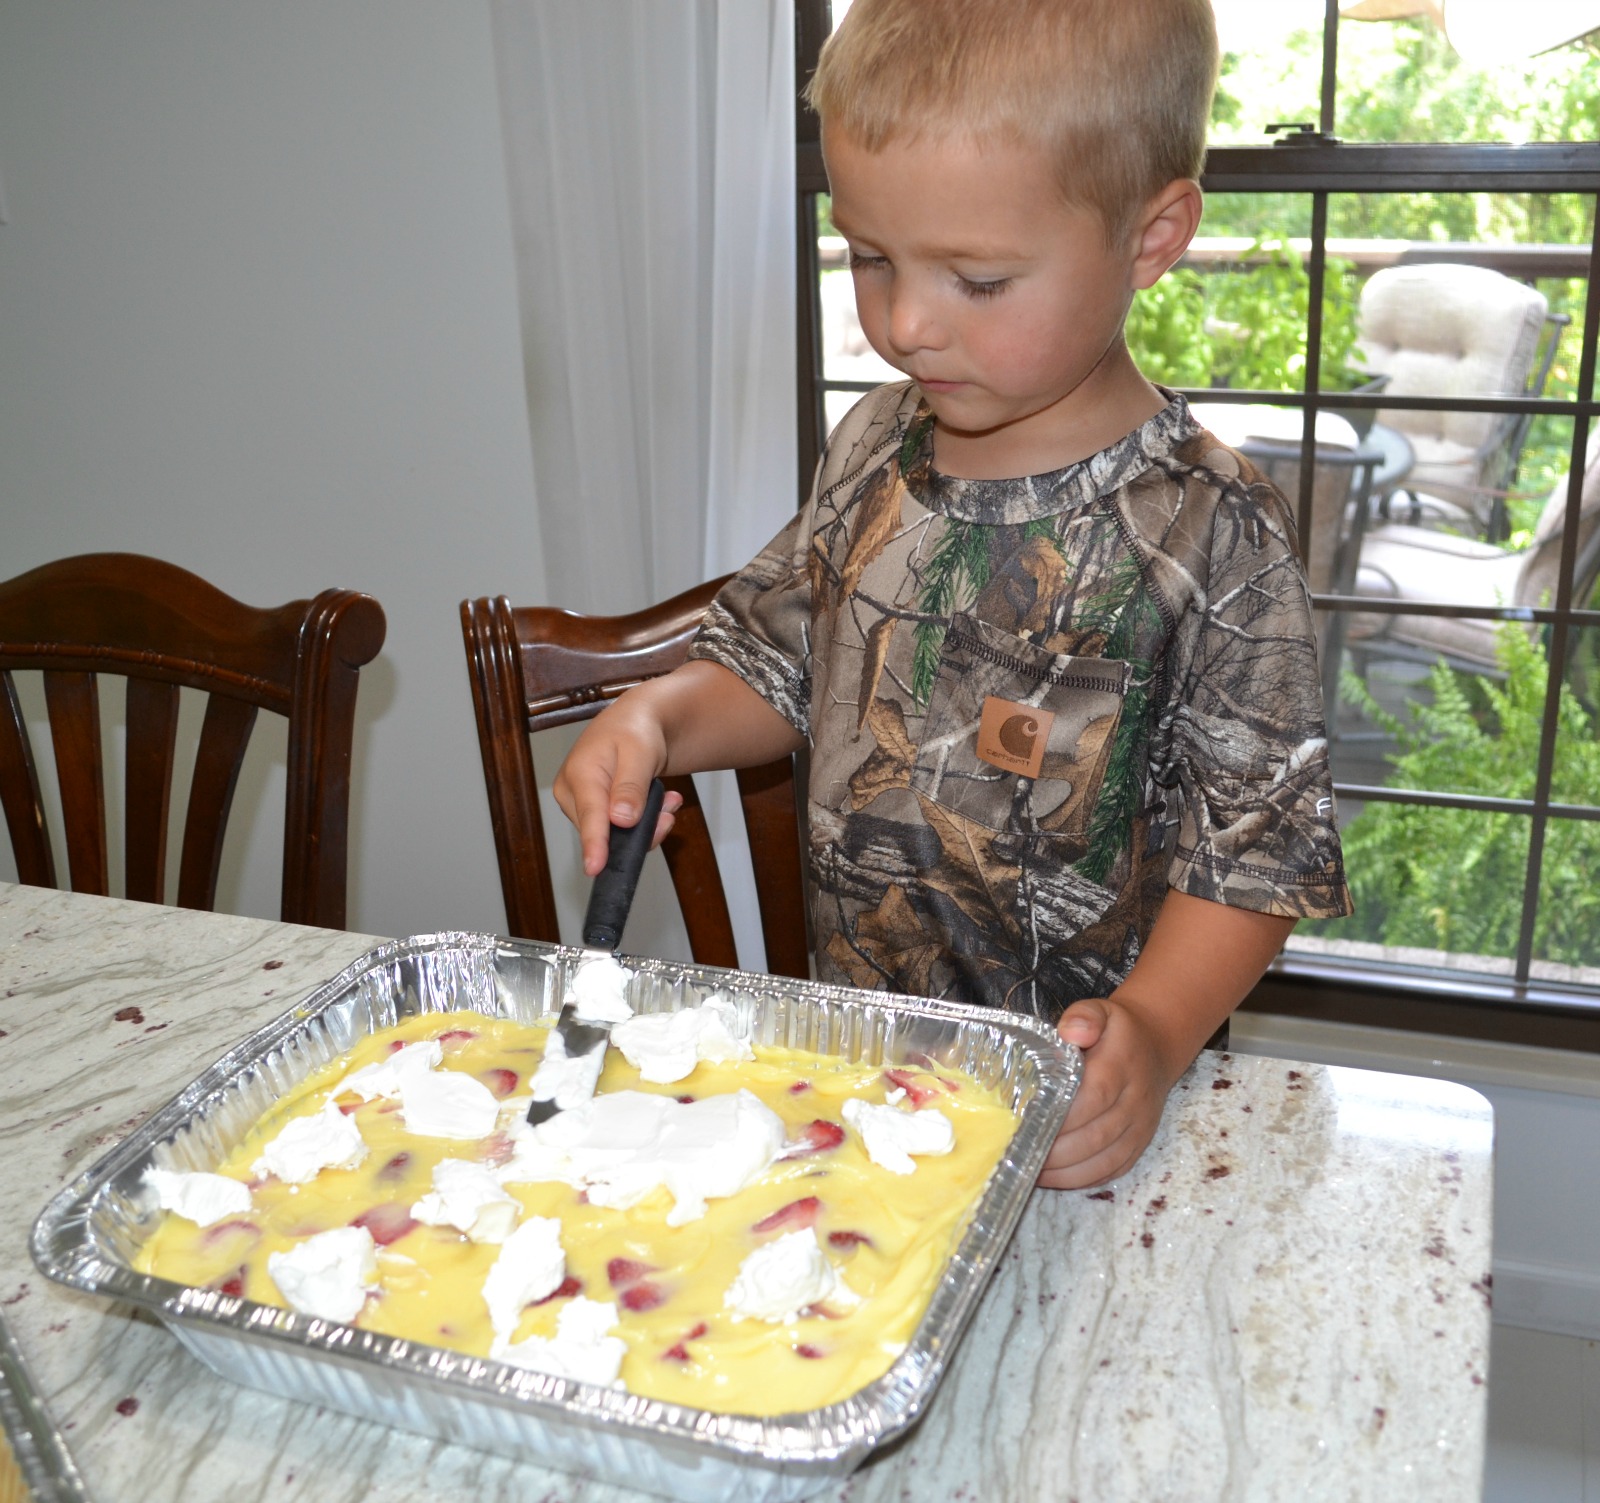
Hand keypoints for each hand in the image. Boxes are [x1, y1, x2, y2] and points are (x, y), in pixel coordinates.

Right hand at [552, 703, 682, 877]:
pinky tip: (659, 803)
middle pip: (606, 831)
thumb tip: (621, 821)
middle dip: (642, 825)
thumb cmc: (634, 731)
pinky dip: (643, 822)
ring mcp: (580, 805)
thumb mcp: (640, 753)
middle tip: (671, 806)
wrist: (634, 724)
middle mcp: (572, 793)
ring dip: (647, 822)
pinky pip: (618, 830)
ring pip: (615, 834)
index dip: (594, 844)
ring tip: (668, 799)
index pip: (590, 816)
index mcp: (580, 773)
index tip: (595, 868)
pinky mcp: (592, 812)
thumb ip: (631, 787)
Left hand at [1036, 997, 1176, 1190]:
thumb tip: (1071, 1031)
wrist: (1156, 1048)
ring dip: (1065, 1172)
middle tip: (1019, 1152)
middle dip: (1056, 1150)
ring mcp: (1139, 1127)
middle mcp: (1135, 1101)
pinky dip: (1082, 1180)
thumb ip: (1084, 1016)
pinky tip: (1053, 1177)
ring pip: (1104, 1161)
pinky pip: (1113, 1171)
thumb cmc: (1117, 1032)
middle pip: (1096, 1135)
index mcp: (1121, 1065)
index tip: (1028, 1122)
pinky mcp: (1139, 1145)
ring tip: (1029, 1170)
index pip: (1094, 1096)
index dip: (1062, 1116)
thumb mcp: (1101, 1010)